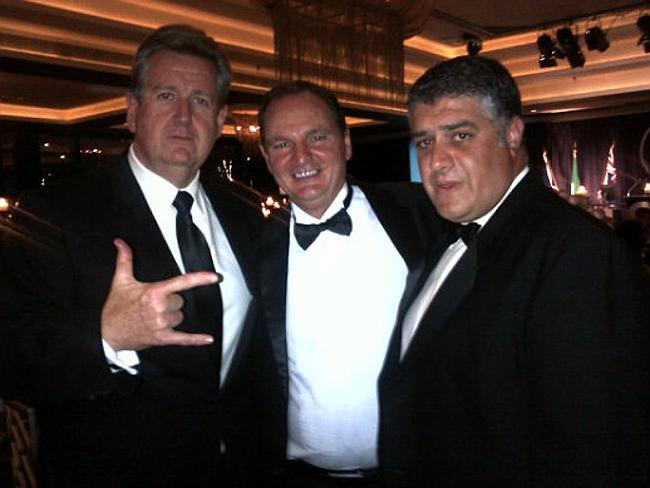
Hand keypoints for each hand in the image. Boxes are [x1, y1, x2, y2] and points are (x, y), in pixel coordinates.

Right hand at [101, 238, 219, 350]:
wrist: (107, 333)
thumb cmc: (116, 307)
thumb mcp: (121, 281)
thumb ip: (125, 260)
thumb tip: (120, 242)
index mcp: (153, 292)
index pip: (181, 282)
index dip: (200, 278)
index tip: (216, 277)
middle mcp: (159, 308)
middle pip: (180, 301)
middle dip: (170, 302)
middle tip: (152, 304)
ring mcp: (161, 324)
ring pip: (180, 316)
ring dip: (171, 316)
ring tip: (153, 317)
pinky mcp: (162, 338)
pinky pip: (183, 339)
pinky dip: (196, 340)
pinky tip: (209, 338)